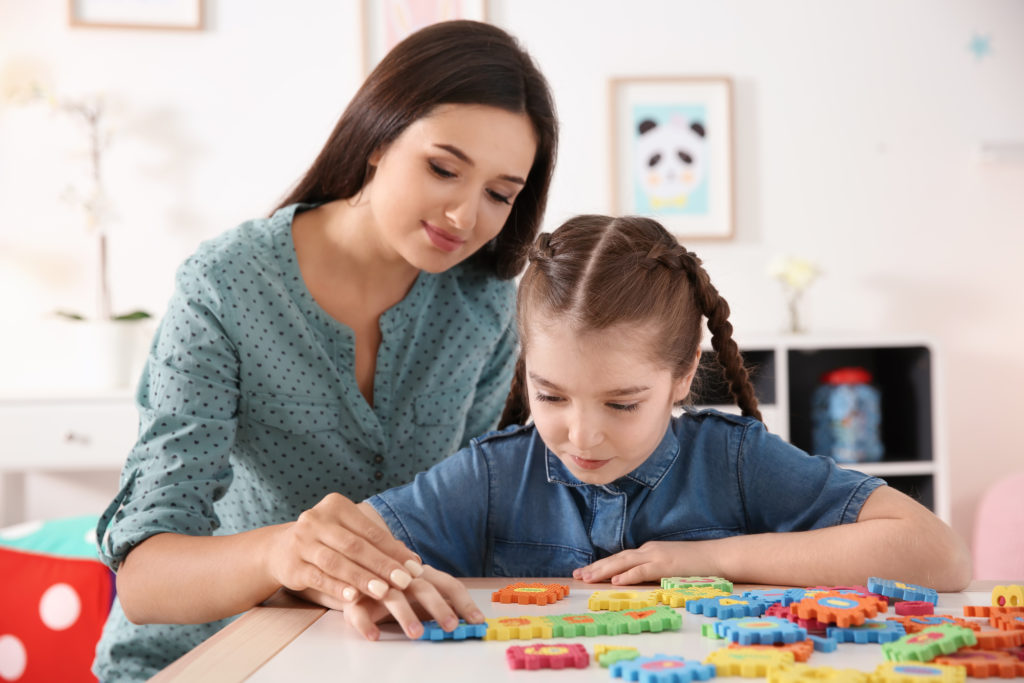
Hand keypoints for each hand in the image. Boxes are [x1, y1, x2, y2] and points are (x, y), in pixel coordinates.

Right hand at [266, 493, 423, 604]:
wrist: (280, 549)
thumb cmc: (326, 541)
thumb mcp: (348, 534)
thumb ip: (377, 545)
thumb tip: (414, 562)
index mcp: (335, 506)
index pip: (370, 530)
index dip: (393, 550)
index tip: (414, 567)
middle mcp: (316, 520)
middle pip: (355, 545)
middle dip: (382, 565)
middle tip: (405, 581)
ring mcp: (301, 542)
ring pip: (337, 562)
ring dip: (362, 578)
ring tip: (383, 591)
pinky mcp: (292, 566)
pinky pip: (318, 577)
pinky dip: (337, 587)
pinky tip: (353, 597)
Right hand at [343, 566, 484, 639]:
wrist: (353, 574)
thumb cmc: (395, 587)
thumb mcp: (419, 593)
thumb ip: (442, 604)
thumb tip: (472, 621)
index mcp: (423, 573)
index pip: (448, 584)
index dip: (464, 602)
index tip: (477, 620)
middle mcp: (402, 575)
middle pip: (423, 588)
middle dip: (439, 607)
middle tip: (451, 626)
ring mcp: (378, 584)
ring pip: (393, 597)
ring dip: (405, 615)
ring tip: (416, 634)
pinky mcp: (354, 599)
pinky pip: (359, 611)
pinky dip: (366, 624)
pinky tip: (374, 636)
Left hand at [572, 541, 706, 584]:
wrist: (719, 556)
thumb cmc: (697, 564)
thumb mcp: (670, 565)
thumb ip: (653, 570)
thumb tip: (636, 580)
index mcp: (649, 551)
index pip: (620, 558)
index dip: (601, 565)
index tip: (585, 572)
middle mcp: (649, 550)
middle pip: (617, 558)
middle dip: (595, 567)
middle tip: (577, 575)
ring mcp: (657, 556)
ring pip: (624, 562)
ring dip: (604, 570)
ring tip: (588, 577)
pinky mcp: (666, 565)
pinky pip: (643, 570)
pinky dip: (628, 575)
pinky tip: (615, 580)